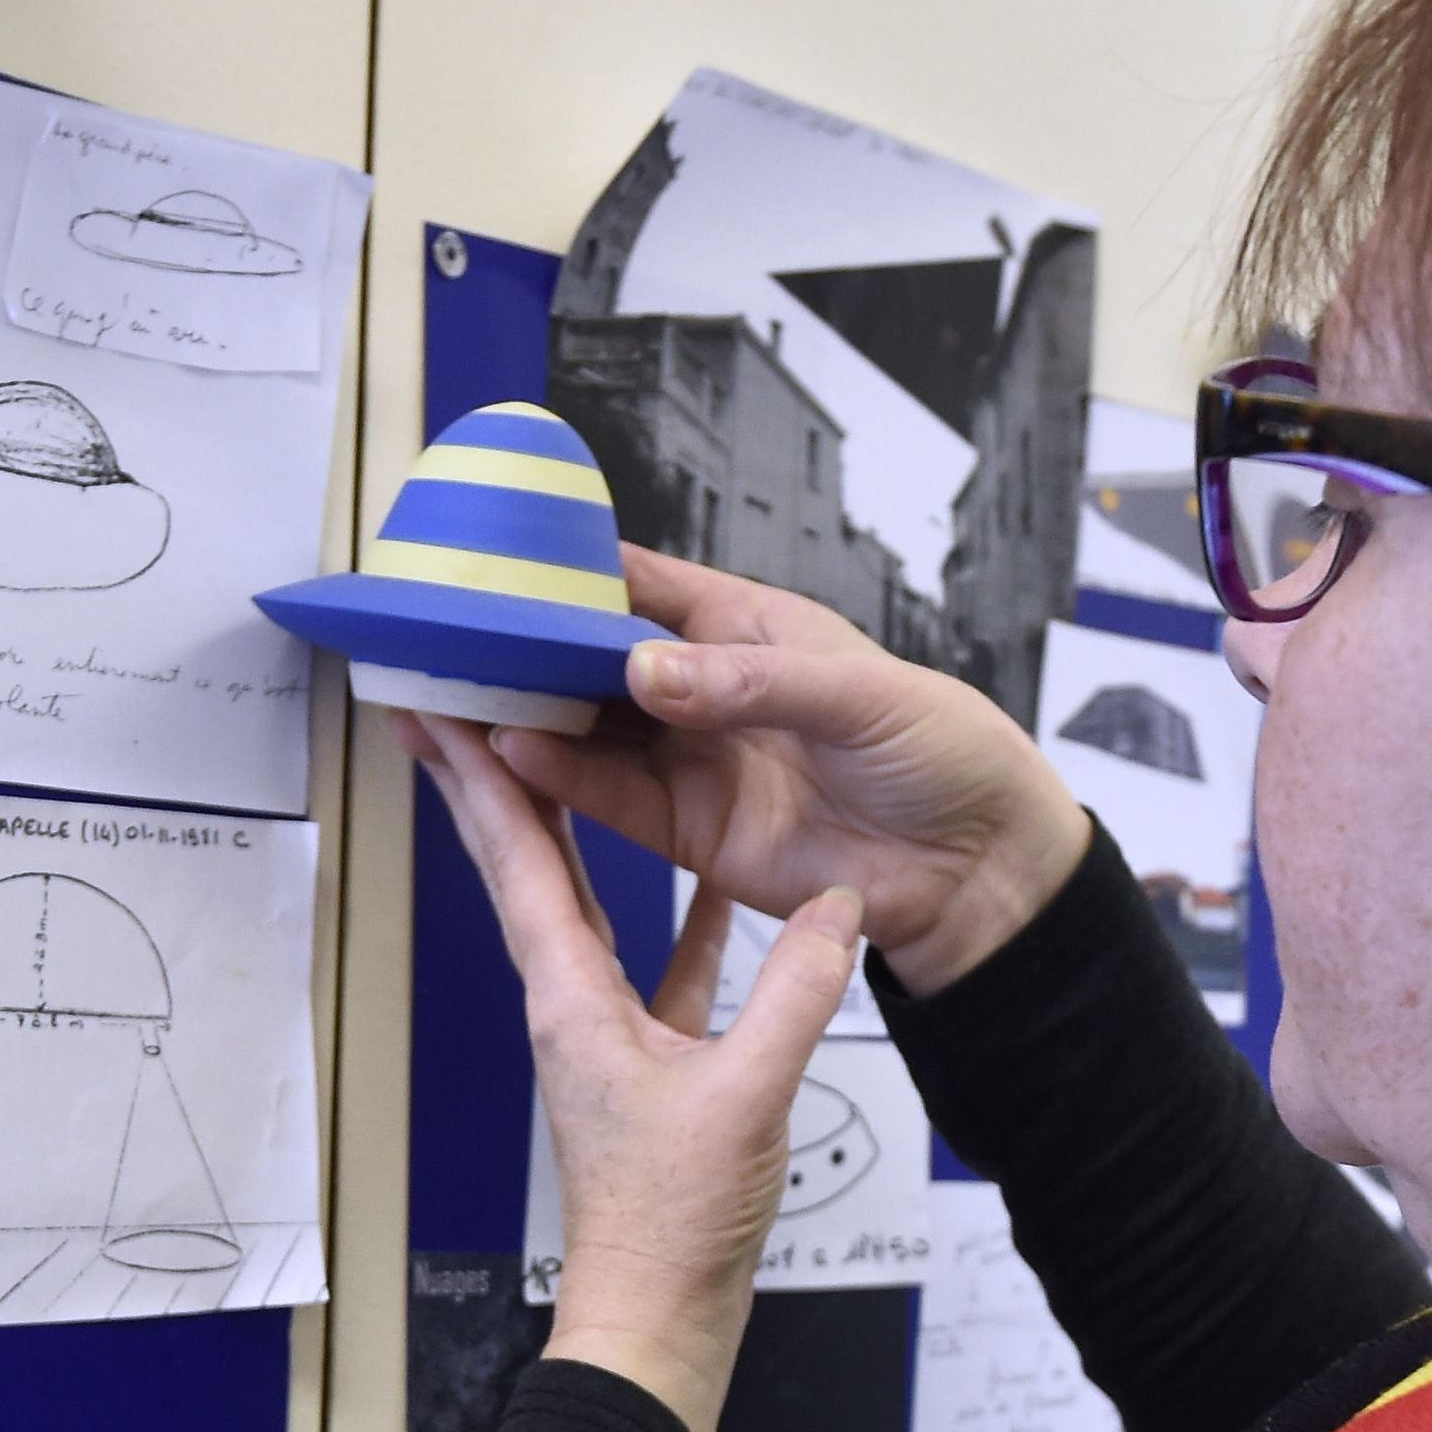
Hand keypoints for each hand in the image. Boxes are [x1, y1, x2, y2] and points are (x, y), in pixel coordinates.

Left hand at [405, 712, 864, 1431]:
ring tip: (569, 760)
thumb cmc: (674, 1223)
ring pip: (583, 903)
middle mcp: (569, 1005)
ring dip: (570, 831)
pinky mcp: (648, 1060)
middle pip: (524, 866)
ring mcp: (604, 1031)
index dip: (484, 778)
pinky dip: (682, 915)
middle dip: (494, 781)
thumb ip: (794, 994)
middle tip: (464, 702)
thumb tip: (834, 905)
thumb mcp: (746, 1097)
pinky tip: (721, 883)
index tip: (446, 707)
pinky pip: (659, 961)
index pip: (519, 862)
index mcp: (571, 1001)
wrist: (658, 1311)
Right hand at [489, 545, 1089, 995]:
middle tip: (453, 639)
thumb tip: (645, 670)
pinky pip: (611, 800)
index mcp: (751, 628)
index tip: (504, 561)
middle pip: (597, 662)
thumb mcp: (858, 696)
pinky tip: (512, 758)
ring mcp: (695, 762)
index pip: (646, 585)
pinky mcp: (690, 832)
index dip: (575, 571)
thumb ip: (748, 683)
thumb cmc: (943, 755)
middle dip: (528, 652)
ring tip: (459, 699)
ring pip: (591, 733)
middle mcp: (709, 690)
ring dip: (529, 718)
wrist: (977, 869)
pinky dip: (559, 782)